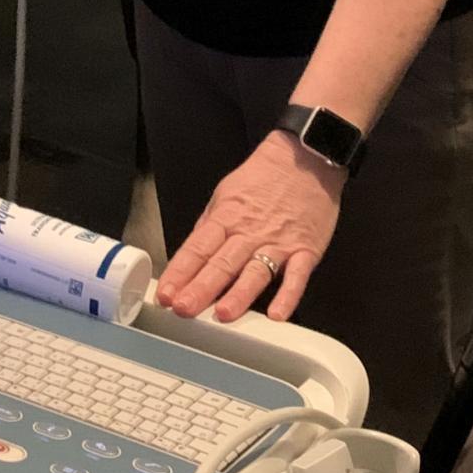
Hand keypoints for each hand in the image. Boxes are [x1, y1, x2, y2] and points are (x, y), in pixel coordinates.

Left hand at [157, 132, 343, 324]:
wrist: (305, 158)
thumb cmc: (263, 178)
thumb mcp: (226, 195)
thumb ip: (210, 226)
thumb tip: (191, 256)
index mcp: (227, 217)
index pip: (198, 249)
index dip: (180, 273)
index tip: (165, 294)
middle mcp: (250, 232)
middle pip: (223, 263)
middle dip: (201, 288)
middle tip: (184, 309)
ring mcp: (279, 242)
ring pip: (256, 271)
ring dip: (240, 294)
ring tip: (223, 314)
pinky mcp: (306, 249)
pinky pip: (297, 275)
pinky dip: (288, 295)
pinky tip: (277, 314)